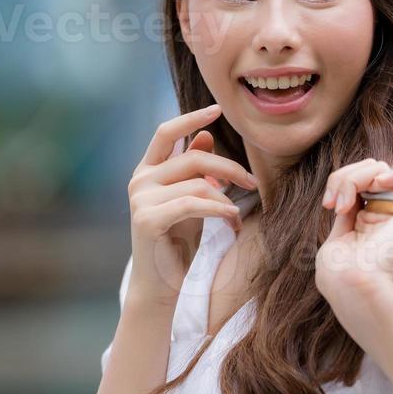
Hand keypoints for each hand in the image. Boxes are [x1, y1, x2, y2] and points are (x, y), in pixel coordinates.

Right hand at [126, 104, 258, 307]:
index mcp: (147, 171)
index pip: (166, 133)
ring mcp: (140, 199)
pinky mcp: (147, 219)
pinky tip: (231, 220)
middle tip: (253, 183)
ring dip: (227, 199)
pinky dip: (218, 210)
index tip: (217, 110)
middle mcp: (139, 180)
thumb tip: (207, 135)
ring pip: (198, 183)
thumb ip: (195, 169)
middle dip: (230, 168)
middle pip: (193, 157)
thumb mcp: (191, 199)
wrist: (161, 283)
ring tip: (236, 217)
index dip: (191, 119)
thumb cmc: (178, 241)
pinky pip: (193, 204)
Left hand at [315, 158, 392, 311]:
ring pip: (383, 170)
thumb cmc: (339, 269)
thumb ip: (348, 210)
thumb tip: (350, 189)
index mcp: (367, 218)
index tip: (328, 205)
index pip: (359, 178)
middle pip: (369, 169)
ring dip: (357, 177)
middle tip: (335, 205)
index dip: (340, 181)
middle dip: (345, 177)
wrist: (351, 283)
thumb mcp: (337, 234)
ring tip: (347, 204)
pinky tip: (379, 184)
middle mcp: (384, 212)